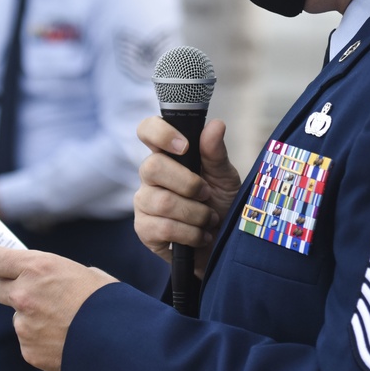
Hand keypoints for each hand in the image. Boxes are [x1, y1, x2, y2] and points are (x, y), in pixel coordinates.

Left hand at [0, 246, 116, 370]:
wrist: (120, 343)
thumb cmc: (107, 301)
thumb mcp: (82, 273)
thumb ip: (53, 274)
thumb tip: (43, 280)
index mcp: (37, 266)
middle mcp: (24, 294)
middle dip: (11, 288)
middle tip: (31, 290)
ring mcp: (24, 325)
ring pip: (19, 317)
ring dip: (33, 318)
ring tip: (65, 321)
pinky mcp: (29, 350)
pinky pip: (29, 341)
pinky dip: (42, 340)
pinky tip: (67, 339)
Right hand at [134, 117, 240, 276]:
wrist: (222, 245)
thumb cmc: (220, 205)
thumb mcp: (225, 178)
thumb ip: (216, 153)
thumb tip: (215, 125)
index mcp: (168, 155)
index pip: (148, 130)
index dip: (161, 133)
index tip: (184, 146)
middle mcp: (150, 175)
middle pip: (152, 166)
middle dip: (189, 184)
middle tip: (207, 194)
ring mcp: (144, 202)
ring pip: (163, 201)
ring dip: (196, 214)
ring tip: (209, 220)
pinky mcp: (144, 229)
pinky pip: (163, 228)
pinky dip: (190, 234)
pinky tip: (199, 236)